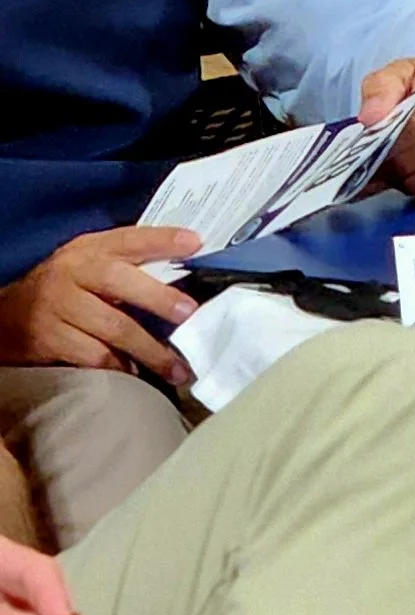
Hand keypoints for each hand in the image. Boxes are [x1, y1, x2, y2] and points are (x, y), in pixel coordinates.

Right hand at [0, 227, 200, 386]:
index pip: (129, 238)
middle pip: (120, 281)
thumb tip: (184, 271)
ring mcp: (58, 305)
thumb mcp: (86, 265)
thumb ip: (126, 264)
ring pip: (112, 327)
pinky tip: (137, 376)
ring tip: (178, 368)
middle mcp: (72, 272)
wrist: (6, 317)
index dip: (162, 239)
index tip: (196, 243)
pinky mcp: (49, 338)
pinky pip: (94, 356)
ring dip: (150, 351)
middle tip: (191, 314)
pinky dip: (119, 367)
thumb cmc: (63, 290)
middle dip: (159, 298)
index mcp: (88, 249)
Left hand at [361, 57, 414, 198]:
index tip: (369, 152)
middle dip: (391, 166)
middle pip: (409, 164)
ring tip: (412, 162)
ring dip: (410, 179)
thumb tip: (368, 119)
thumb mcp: (409, 71)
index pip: (401, 134)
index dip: (379, 148)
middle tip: (387, 158)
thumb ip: (380, 87)